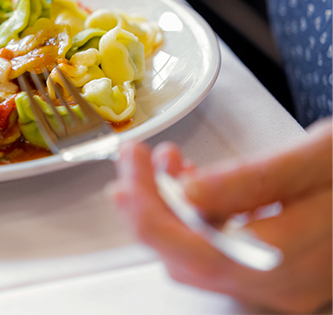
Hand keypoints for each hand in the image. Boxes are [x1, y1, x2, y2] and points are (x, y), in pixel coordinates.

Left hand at [111, 119, 331, 313]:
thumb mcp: (315, 159)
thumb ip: (250, 180)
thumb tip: (187, 195)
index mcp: (287, 261)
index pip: (191, 250)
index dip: (147, 209)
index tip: (130, 162)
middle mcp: (280, 286)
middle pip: (184, 256)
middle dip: (149, 203)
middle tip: (134, 157)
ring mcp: (281, 285)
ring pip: (196, 255)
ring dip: (169, 207)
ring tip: (168, 160)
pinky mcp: (280, 271)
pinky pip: (219, 251)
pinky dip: (195, 215)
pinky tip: (194, 179)